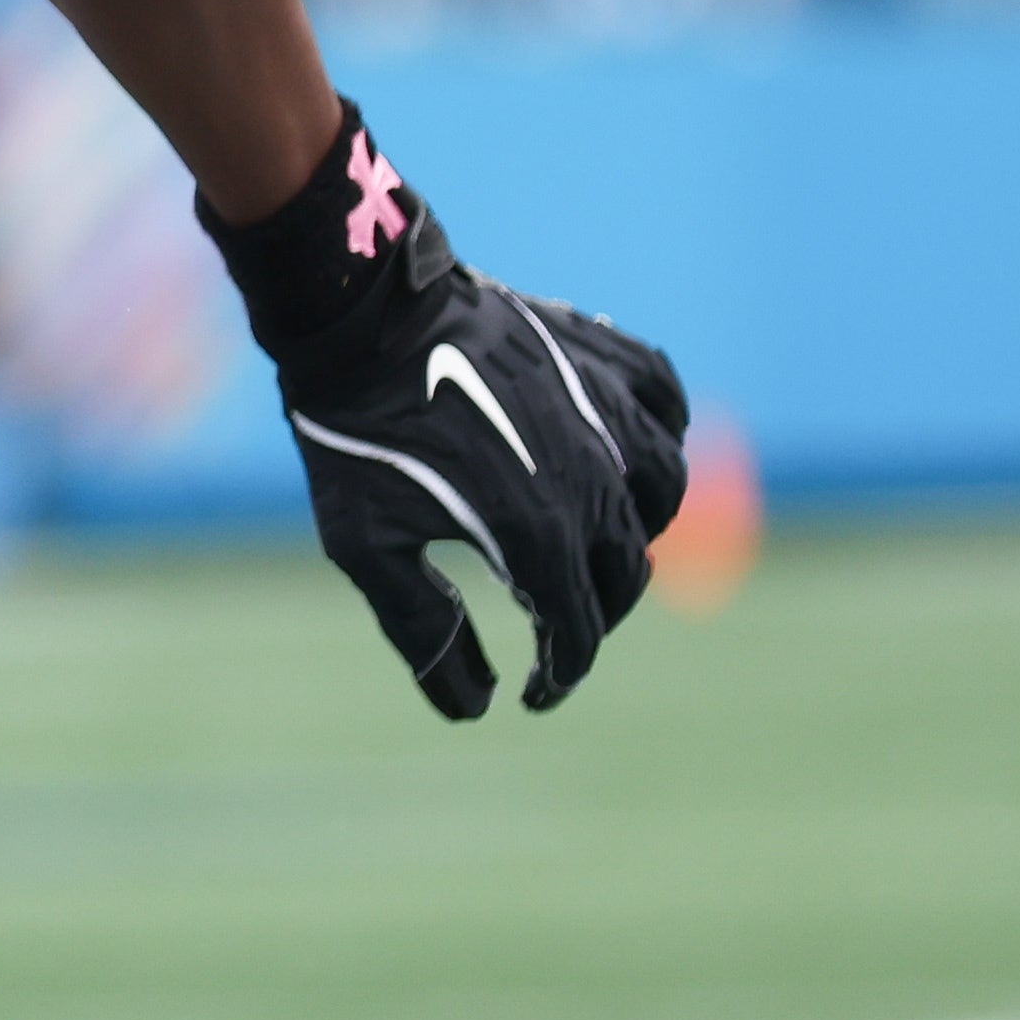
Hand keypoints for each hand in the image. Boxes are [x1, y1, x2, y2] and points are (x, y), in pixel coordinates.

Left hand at [213, 116, 689, 718]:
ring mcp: (611, 411)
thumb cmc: (353, 430)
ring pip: (664, 491)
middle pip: (625, 571)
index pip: (577, 631)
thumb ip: (423, 628)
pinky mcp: (606, 356)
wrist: (359, 313)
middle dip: (594, 611)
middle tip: (556, 622)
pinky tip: (626, 448)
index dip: (559, 675)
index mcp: (539, 532)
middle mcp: (596, 477)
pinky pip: (665, 403)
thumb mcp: (364, 544)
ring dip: (638, 527)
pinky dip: (658, 433)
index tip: (535, 694)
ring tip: (593, 539)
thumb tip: (473, 707)